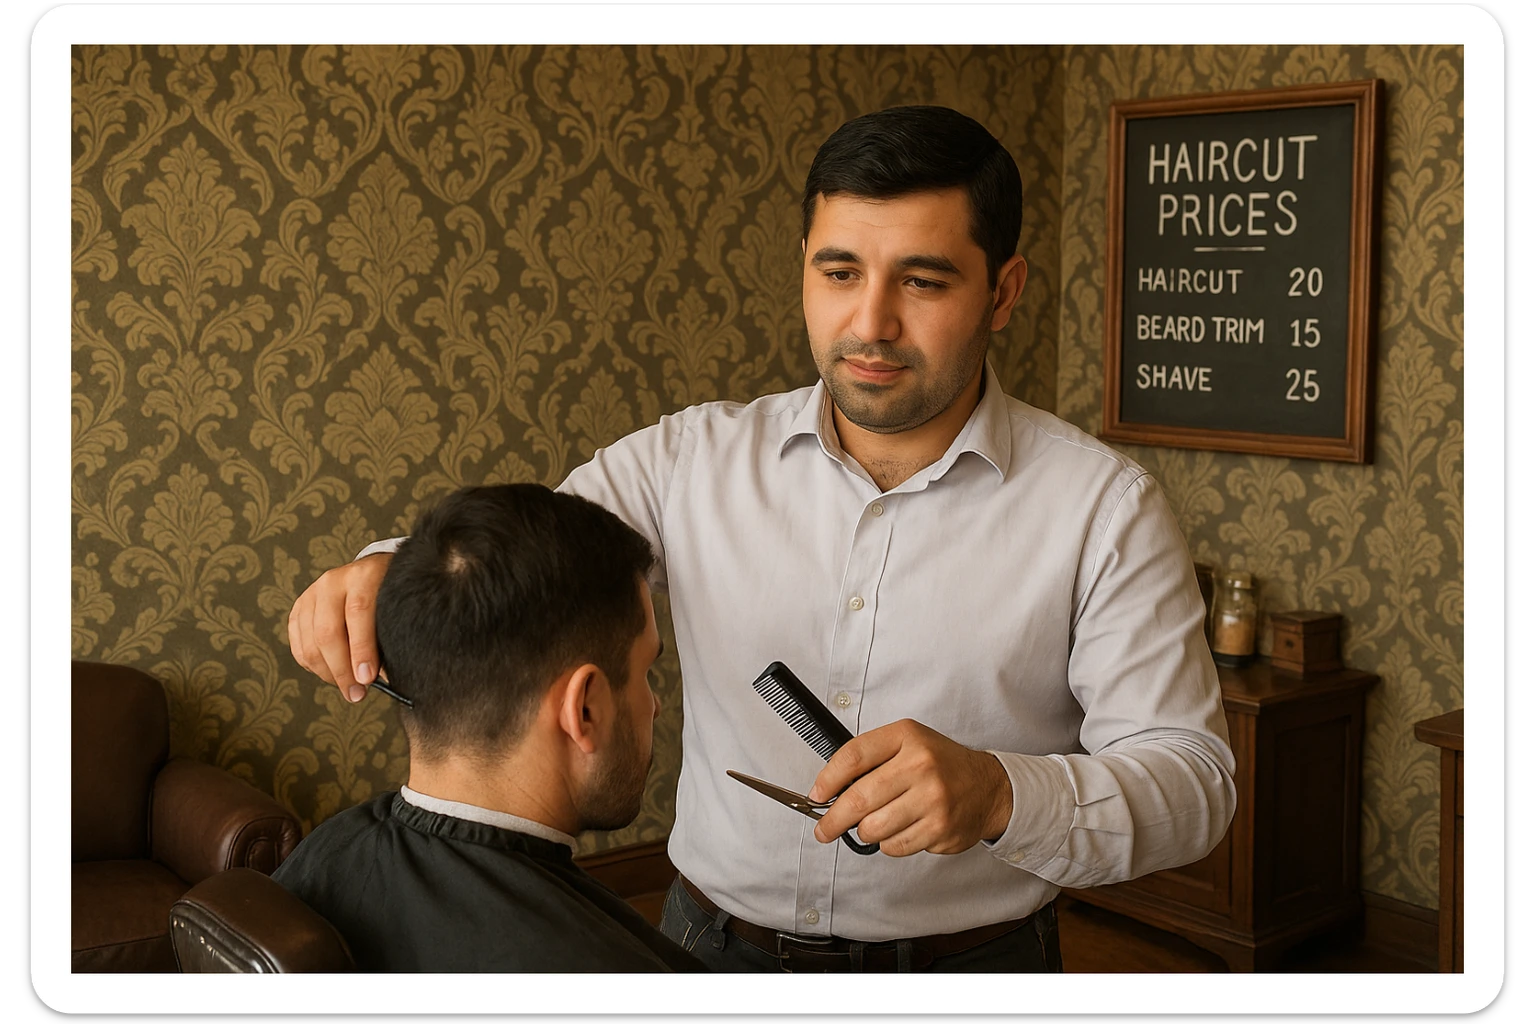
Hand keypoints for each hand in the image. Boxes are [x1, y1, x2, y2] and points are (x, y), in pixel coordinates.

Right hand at [286, 552, 392, 702]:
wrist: (371, 573)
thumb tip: (386, 679)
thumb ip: (389, 636)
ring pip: (310, 644)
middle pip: (328, 632)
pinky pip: (298, 646)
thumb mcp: (396, 608)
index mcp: (362, 576)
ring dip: (327, 674)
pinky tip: (331, 674)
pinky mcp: (298, 609)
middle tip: (356, 693)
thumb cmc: (388, 597)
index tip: (367, 678)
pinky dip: (313, 666)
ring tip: (347, 687)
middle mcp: (332, 582)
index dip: (362, 649)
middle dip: (342, 670)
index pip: (358, 612)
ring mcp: (311, 594)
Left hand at [807, 719, 1012, 856]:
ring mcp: (932, 799)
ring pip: (873, 828)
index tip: (816, 795)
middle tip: (824, 829)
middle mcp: (921, 765)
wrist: (988, 787)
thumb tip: (828, 789)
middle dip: (833, 820)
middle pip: (858, 799)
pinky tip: (902, 828)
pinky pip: (894, 846)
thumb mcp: (907, 743)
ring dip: (865, 832)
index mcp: (907, 737)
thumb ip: (870, 759)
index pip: (854, 756)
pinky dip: (890, 843)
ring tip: (875, 823)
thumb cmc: (940, 765)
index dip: (827, 779)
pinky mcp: (940, 829)